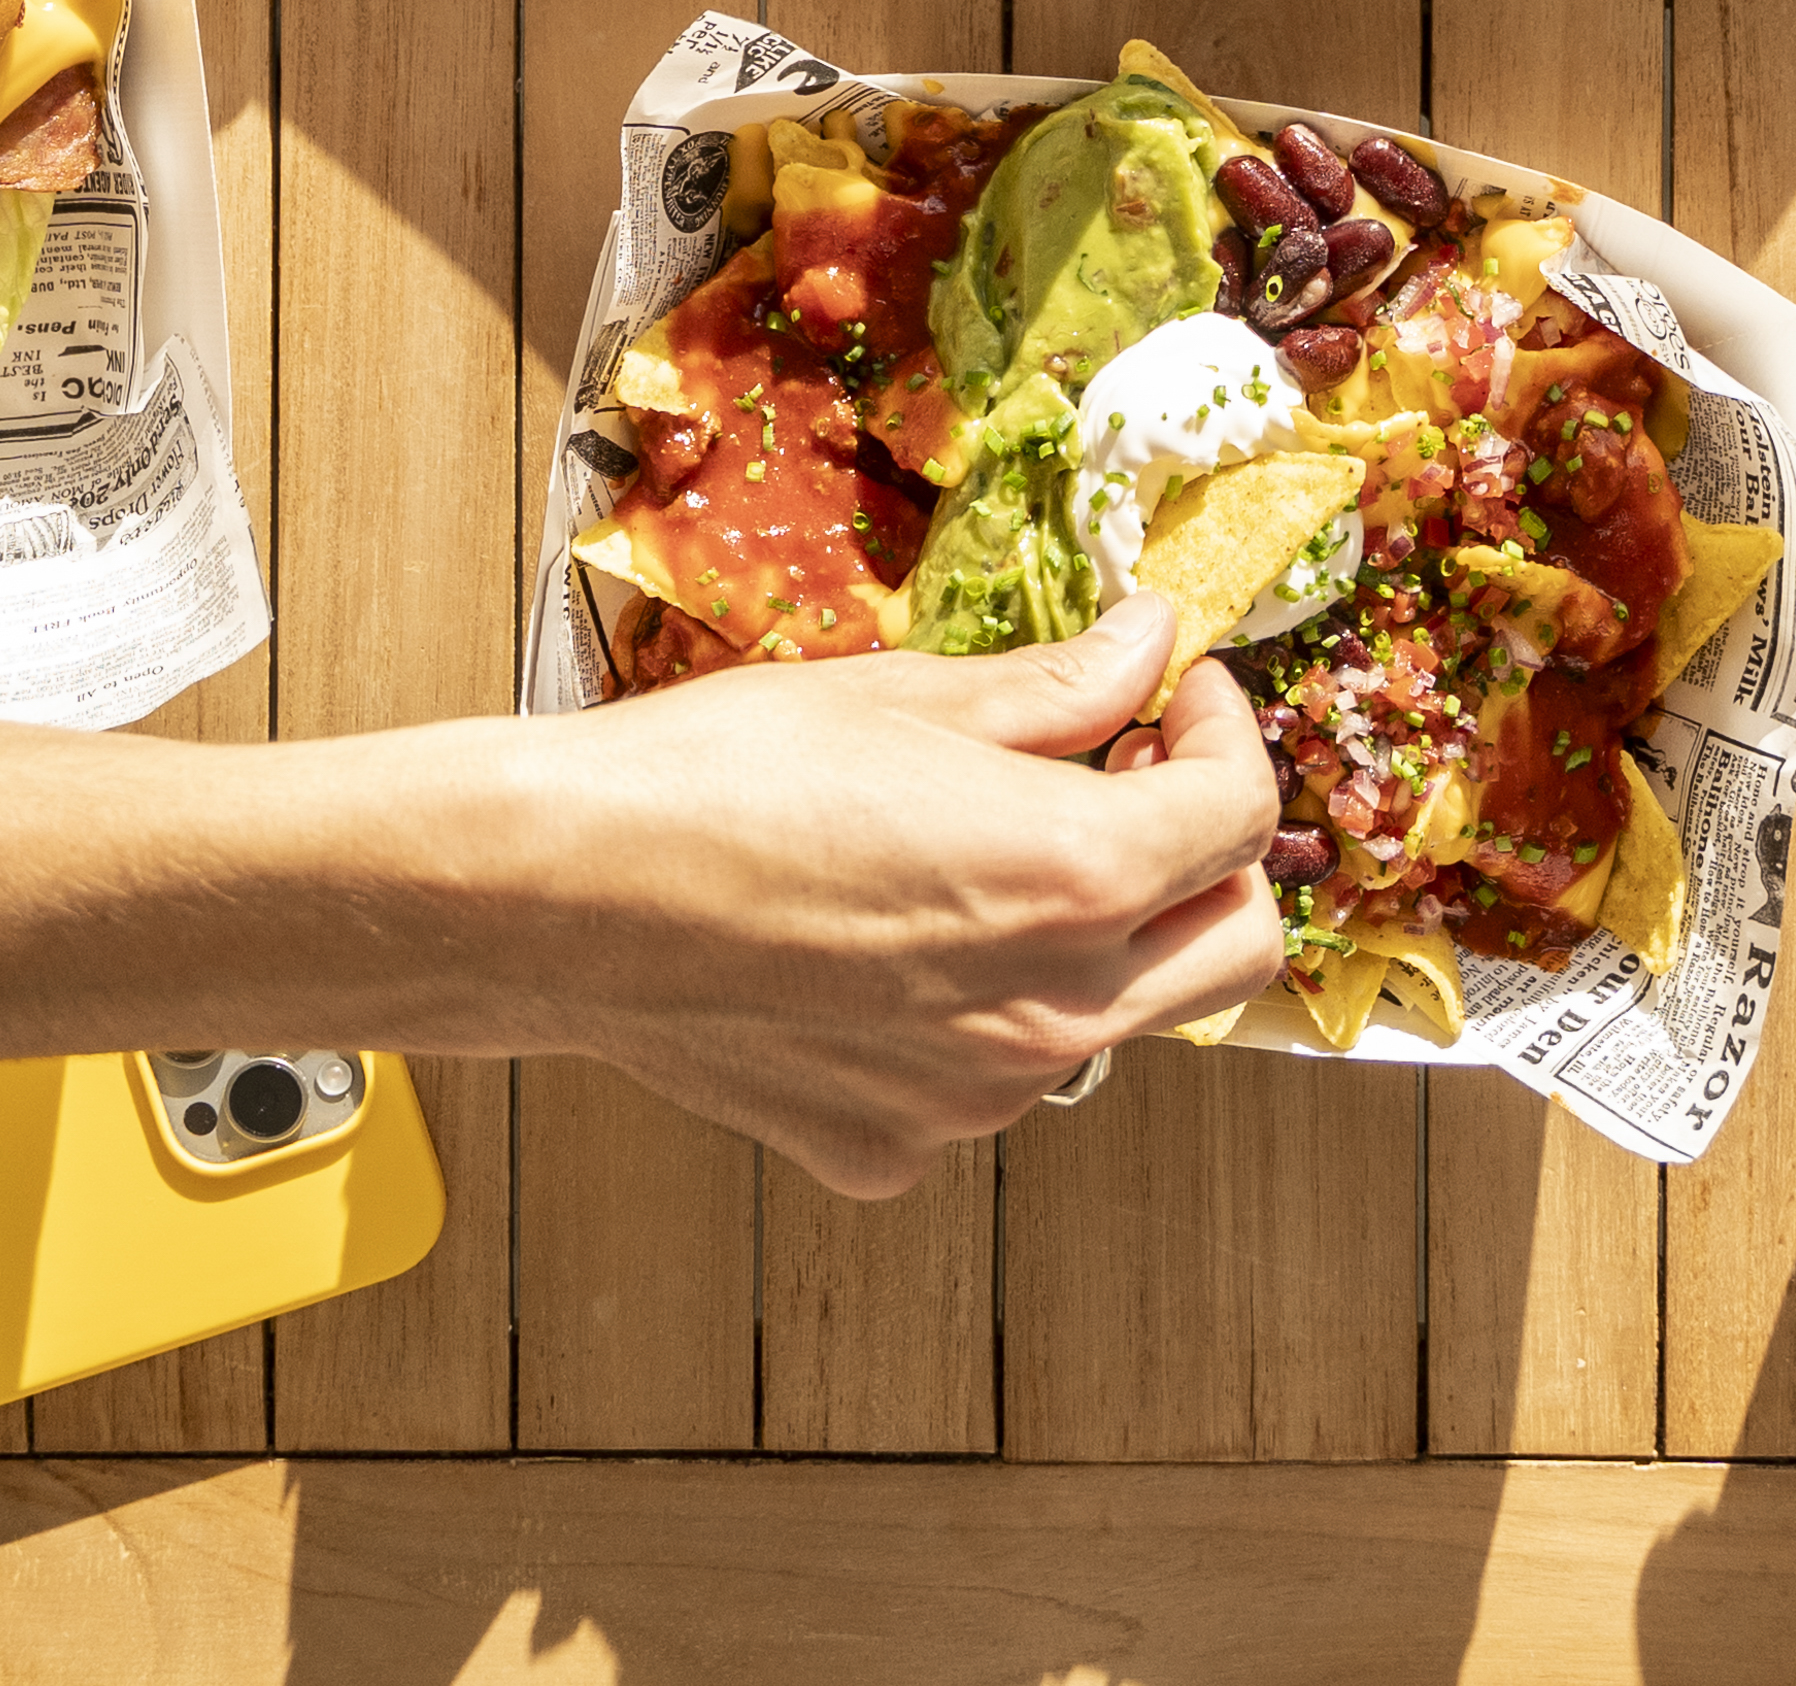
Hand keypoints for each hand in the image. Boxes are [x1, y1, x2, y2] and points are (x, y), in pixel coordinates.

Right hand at [509, 601, 1287, 1197]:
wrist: (557, 897)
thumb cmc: (712, 779)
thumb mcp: (904, 695)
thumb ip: (1056, 688)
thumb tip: (1141, 648)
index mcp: (1070, 877)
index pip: (1238, 812)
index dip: (1224, 731)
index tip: (1179, 693)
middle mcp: (1049, 1012)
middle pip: (1232, 948)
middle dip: (1211, 854)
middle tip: (1138, 775)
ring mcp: (975, 1099)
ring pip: (1114, 1021)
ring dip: (1097, 935)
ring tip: (992, 849)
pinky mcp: (893, 1147)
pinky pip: (987, 1081)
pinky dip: (975, 1014)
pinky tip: (888, 942)